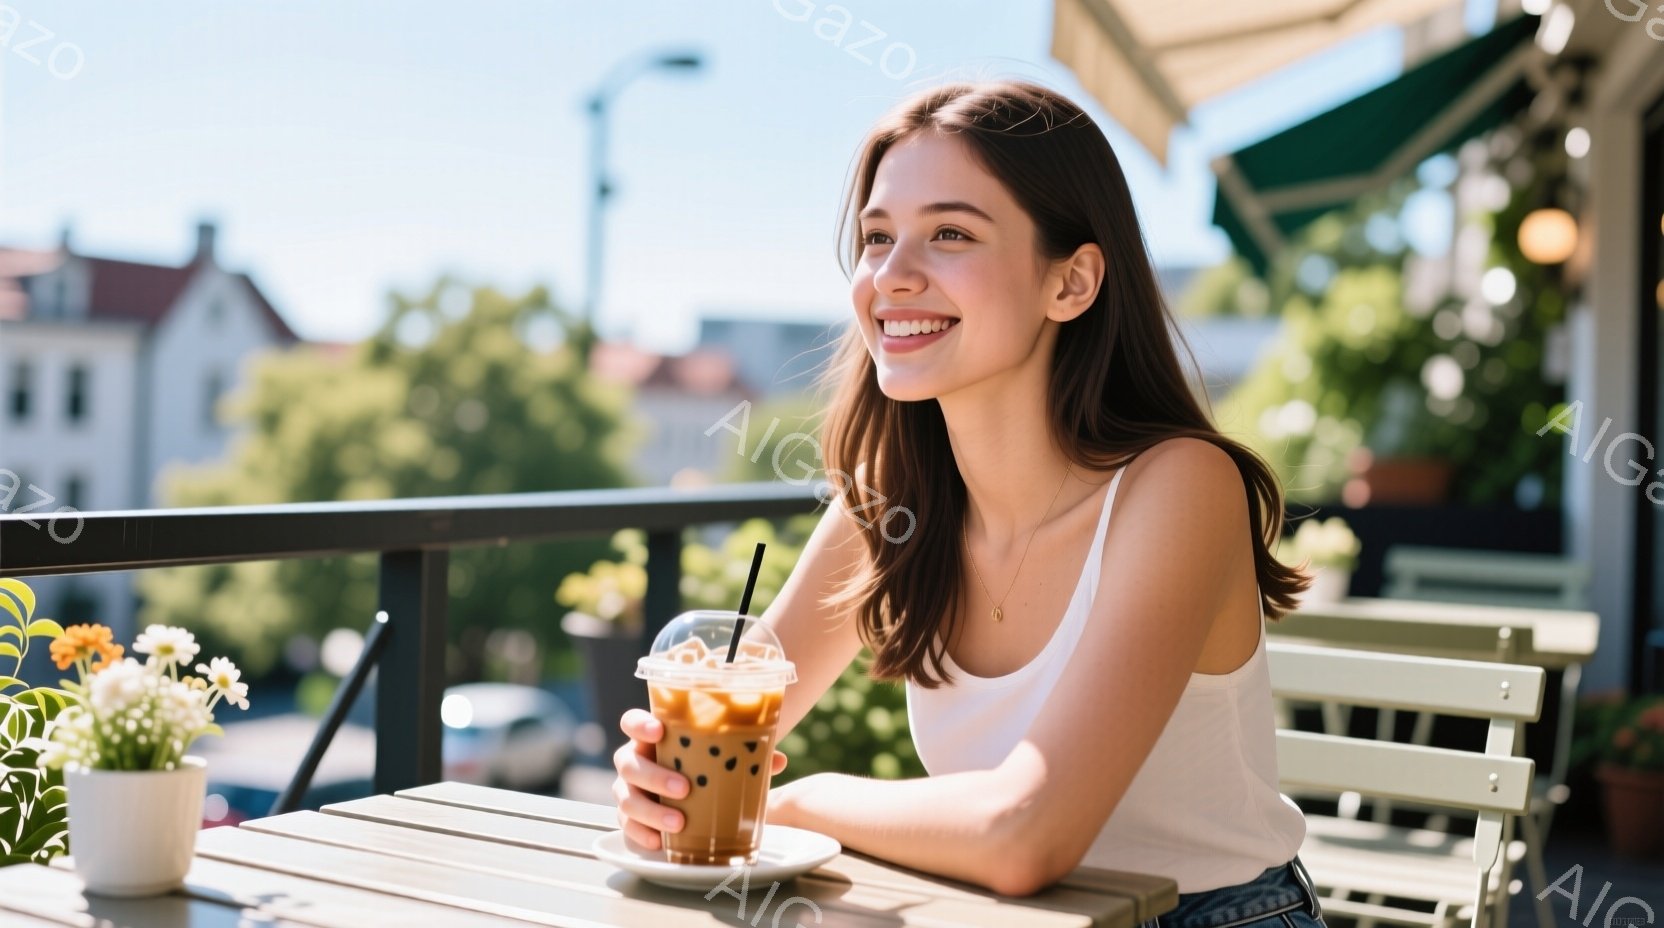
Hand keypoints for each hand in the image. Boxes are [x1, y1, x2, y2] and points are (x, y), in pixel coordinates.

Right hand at [611, 708, 788, 852]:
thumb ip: (744, 753)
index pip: (632, 722)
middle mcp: (634, 760)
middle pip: (627, 763)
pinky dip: (642, 835)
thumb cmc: (704, 766)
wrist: (693, 793)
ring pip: (625, 798)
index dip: (639, 725)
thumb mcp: (721, 756)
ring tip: (678, 823)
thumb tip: (777, 760)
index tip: (659, 731)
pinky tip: (659, 842)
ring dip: (651, 811)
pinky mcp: (630, 817)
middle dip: (654, 776)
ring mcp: (629, 789)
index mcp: (653, 738)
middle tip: (684, 788)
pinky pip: (626, 826)